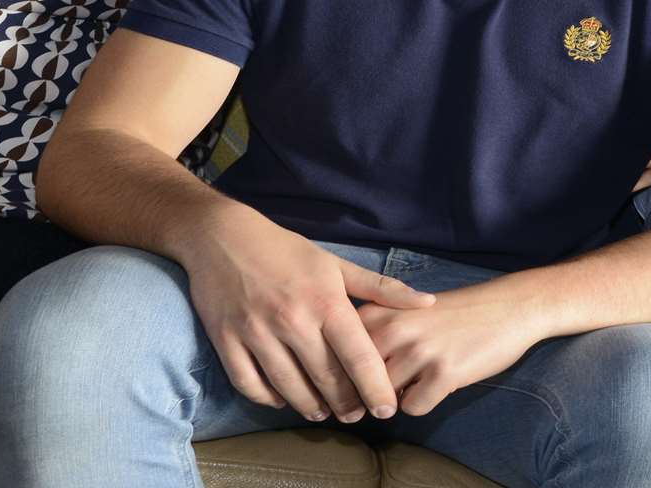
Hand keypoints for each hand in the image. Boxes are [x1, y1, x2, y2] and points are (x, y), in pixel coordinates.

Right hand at [184, 219, 434, 423]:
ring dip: (311, 407)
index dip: (376, 388)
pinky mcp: (226, 341)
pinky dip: (269, 399)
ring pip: (290, 389)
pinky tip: (283, 400)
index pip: (359, 356)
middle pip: (327, 380)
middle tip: (356, 414)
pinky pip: (250, 385)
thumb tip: (427, 303)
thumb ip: (382, 288)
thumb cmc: (286, 251)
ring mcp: (256, 333)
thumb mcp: (335, 263)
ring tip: (324, 412)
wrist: (223, 236)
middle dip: (347, 404)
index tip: (387, 409)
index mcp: (324, 301)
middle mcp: (292, 321)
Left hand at [357, 282, 545, 415]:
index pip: (336, 354)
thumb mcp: (404, 311)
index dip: (340, 374)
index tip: (347, 383)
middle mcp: (393, 329)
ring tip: (415, 383)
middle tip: (380, 394)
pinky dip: (420, 404)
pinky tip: (436, 387)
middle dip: (362, 395)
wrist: (506, 307)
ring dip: (393, 399)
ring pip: (380, 397)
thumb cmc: (452, 313)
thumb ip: (373, 334)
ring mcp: (418, 351)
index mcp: (378, 312)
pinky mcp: (443, 373)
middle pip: (354, 381)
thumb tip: (344, 376)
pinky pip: (412, 408)